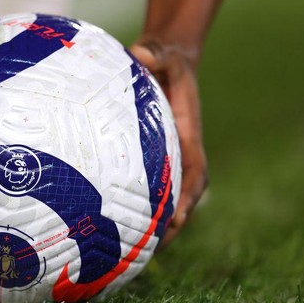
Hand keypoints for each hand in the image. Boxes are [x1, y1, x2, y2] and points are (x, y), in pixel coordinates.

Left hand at [129, 41, 207, 248]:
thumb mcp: (165, 55)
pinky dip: (134, 206)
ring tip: (126, 250)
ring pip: (161, 197)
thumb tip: (140, 52)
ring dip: (149, 222)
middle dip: (167, 224)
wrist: (164, 63)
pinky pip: (143, 186)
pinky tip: (109, 222)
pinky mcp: (148, 158)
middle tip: (145, 248)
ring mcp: (164, 158)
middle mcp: (179, 153)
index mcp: (187, 137)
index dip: (187, 199)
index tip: (177, 221)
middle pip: (179, 197)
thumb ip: (156, 53)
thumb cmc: (166, 62)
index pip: (194, 175)